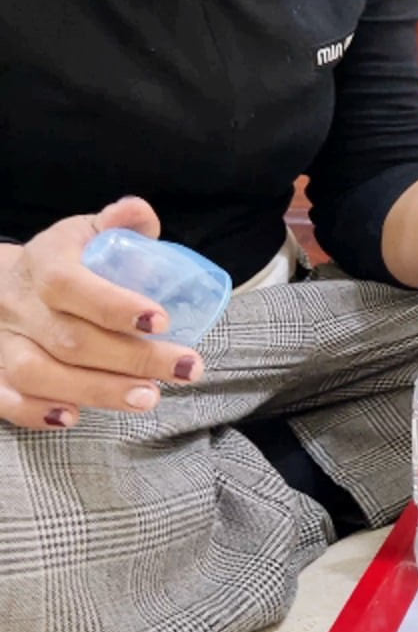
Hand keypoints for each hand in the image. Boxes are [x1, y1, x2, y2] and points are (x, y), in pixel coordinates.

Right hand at [0, 197, 204, 429]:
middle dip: (133, 359)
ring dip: (97, 390)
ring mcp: (1, 342)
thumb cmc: (65, 262)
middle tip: (185, 369)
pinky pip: (4, 399)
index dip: (115, 306)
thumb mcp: (87, 234)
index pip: (71, 286)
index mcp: (44, 265)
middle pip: (70, 339)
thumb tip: (141, 213)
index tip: (162, 321)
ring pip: (38, 373)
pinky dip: (36, 412)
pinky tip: (74, 417)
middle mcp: (18, 305)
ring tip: (148, 398)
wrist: (3, 285)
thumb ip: (118, 223)